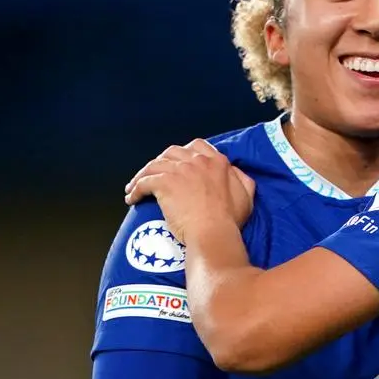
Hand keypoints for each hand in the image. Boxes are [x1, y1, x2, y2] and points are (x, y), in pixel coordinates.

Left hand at [123, 139, 255, 241]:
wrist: (213, 232)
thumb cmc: (230, 220)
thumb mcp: (247, 196)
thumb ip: (241, 179)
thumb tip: (234, 171)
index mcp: (217, 162)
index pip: (197, 146)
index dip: (185, 153)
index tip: (178, 162)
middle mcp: (197, 161)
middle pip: (172, 152)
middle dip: (162, 161)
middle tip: (156, 174)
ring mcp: (179, 170)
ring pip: (154, 165)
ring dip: (143, 175)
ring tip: (135, 186)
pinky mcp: (164, 183)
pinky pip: (144, 182)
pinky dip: (136, 189)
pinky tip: (132, 198)